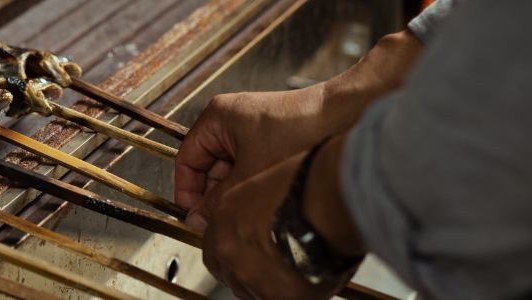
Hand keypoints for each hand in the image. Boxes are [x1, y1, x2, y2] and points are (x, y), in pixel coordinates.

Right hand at [175, 85, 333, 228]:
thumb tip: (198, 220)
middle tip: (220, 222)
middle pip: (209, 168)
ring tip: (244, 212)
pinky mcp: (271, 139)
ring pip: (231, 171)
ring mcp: (252, 130)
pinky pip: (250, 167)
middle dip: (215, 196)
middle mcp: (231, 121)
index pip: (187, 160)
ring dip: (236, 193)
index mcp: (217, 118)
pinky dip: (252, 185)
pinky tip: (261, 201)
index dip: (188, 192)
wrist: (344, 116)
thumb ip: (219, 201)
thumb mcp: (250, 174)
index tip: (193, 216)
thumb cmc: (300, 130)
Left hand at [200, 152, 347, 299]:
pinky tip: (314, 273)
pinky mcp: (278, 296)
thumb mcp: (266, 186)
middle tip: (277, 263)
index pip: (215, 248)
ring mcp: (251, 276)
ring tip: (300, 265)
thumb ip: (252, 210)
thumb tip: (257, 220)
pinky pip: (283, 298)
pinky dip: (296, 292)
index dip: (233, 254)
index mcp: (224, 219)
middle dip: (250, 272)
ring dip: (272, 283)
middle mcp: (230, 250)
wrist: (331, 200)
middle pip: (230, 275)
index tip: (249, 254)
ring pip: (255, 291)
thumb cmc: (308, 183)